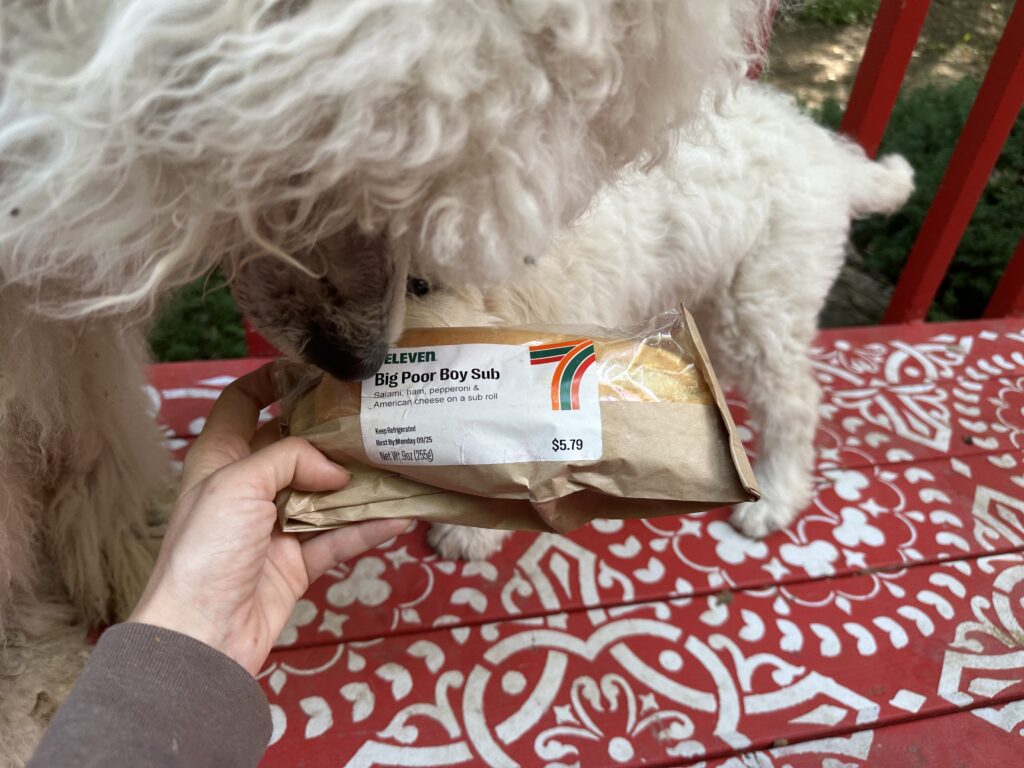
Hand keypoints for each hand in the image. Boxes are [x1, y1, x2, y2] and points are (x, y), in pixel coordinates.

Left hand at [130, 364, 407, 674]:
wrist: (201, 636)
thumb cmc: (205, 550)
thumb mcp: (237, 484)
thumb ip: (288, 458)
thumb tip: (335, 470)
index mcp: (219, 458)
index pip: (241, 403)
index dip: (271, 379)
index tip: (316, 369)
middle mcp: (248, 487)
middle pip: (293, 445)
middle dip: (330, 430)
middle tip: (373, 412)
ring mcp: (274, 526)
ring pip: (323, 493)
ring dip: (357, 480)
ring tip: (396, 458)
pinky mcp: (296, 563)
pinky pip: (339, 537)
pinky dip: (368, 527)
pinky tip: (401, 515)